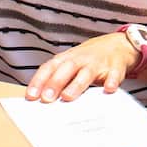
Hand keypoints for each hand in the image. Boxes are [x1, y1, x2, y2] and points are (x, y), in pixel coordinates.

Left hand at [25, 32, 139, 102]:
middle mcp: (80, 59)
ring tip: (68, 97)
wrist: (115, 45)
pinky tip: (108, 90)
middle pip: (66, 69)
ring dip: (76, 84)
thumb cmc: (87, 60)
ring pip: (86, 73)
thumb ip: (57, 79)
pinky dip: (111, 81)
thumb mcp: (70, 65)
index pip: (49, 68)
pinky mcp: (115, 66)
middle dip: (55, 83)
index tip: (31, 96)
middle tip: (47, 98)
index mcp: (66, 59)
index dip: (39, 81)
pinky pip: (114, 74)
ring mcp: (98, 63)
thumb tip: (40, 101)